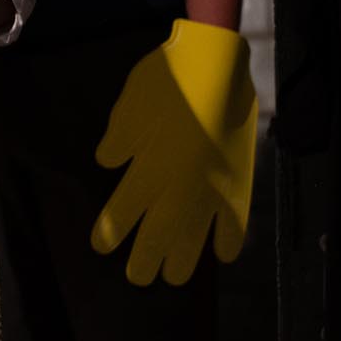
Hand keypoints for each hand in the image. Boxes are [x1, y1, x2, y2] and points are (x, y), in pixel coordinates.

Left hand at [90, 19, 257, 286]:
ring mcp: (212, 184)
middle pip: (160, 231)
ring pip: (196, 233)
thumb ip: (120, 137)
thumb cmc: (168, 78)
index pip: (125, 209)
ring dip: (184, 259)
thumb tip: (108, 162)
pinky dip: (229, 238)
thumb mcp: (130, 103)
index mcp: (150, 166)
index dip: (112, 230)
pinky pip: (235, 217)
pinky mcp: (238, 178)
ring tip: (174, 277)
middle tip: (138, 278)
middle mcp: (180, 183)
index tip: (101, 247)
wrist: (217, 63)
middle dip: (146, 257)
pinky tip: (223, 256)